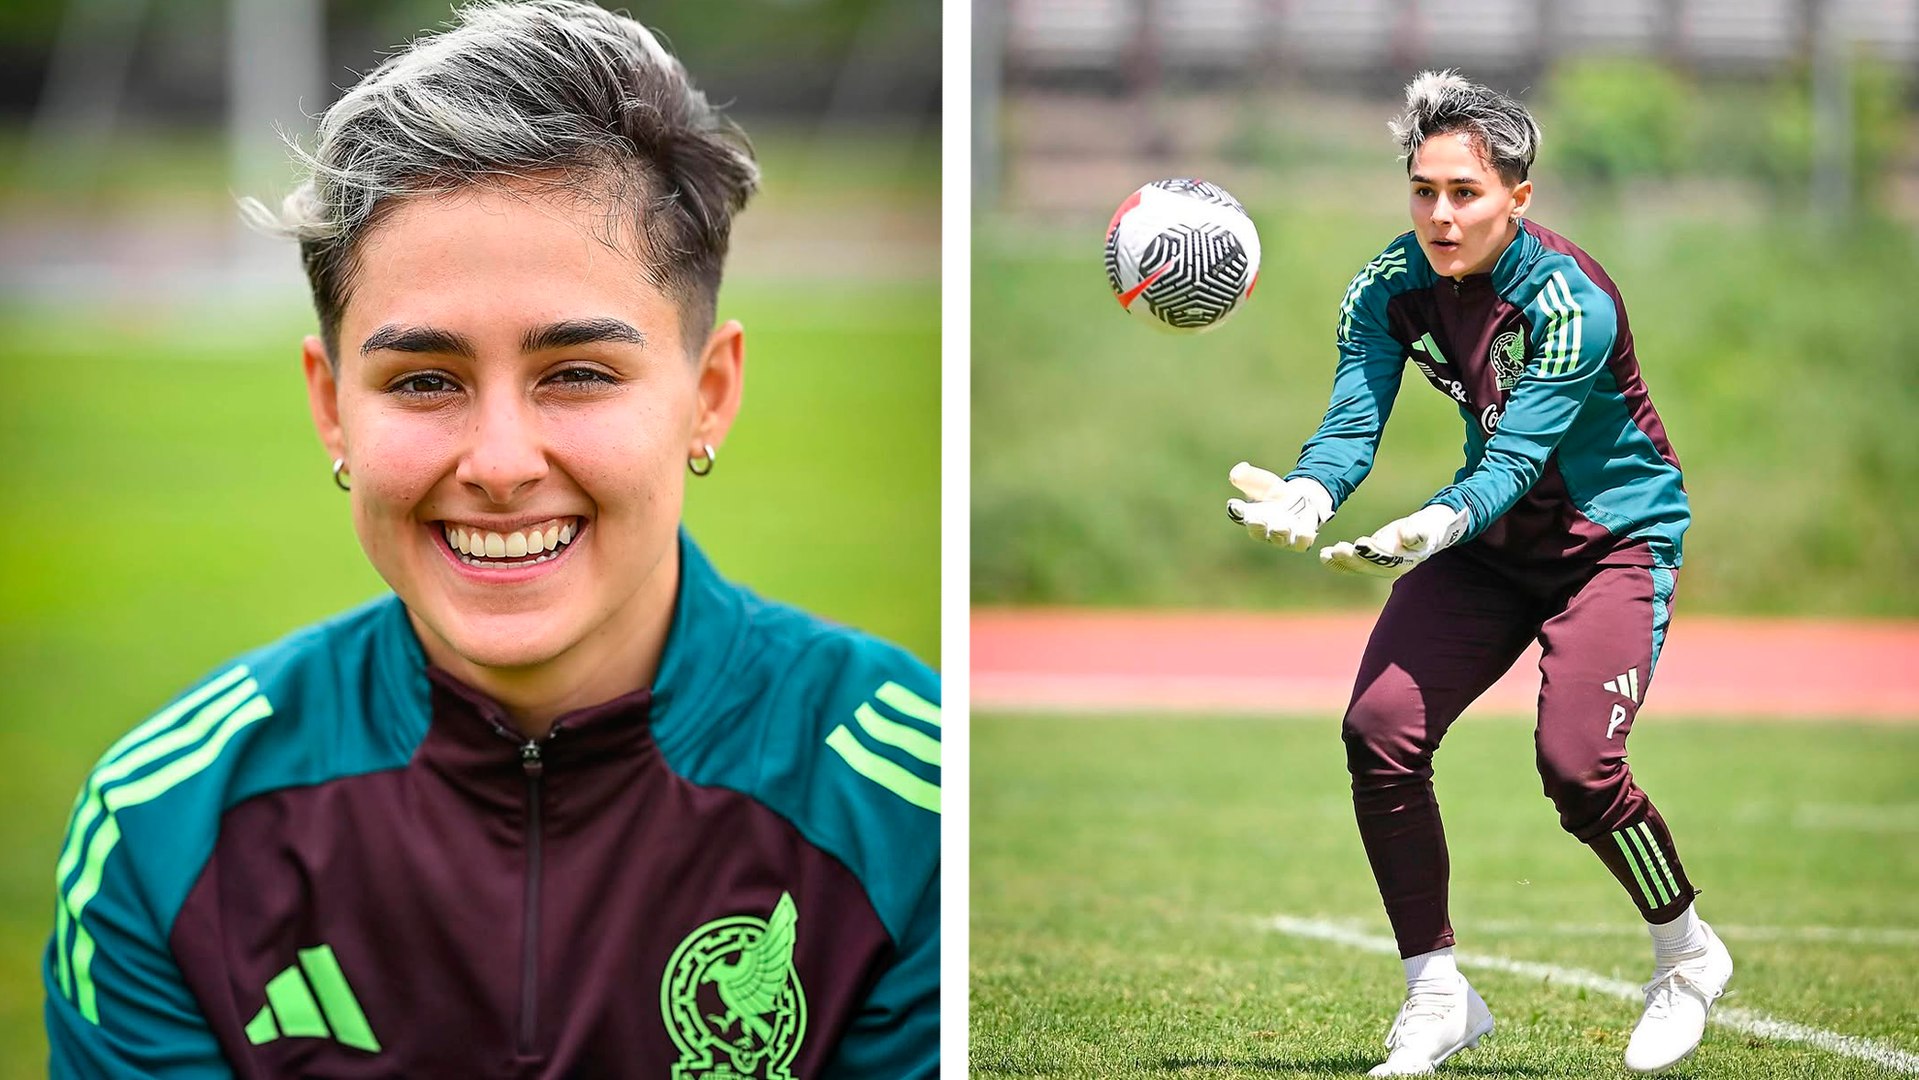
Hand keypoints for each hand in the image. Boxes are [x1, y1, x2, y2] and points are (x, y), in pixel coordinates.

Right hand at [1225, 463, 1333, 551]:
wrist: (1302, 500)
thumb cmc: (1277, 493)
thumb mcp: (1264, 482)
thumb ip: (1248, 477)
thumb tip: (1236, 471)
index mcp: (1250, 515)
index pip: (1239, 514)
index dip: (1236, 510)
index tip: (1234, 504)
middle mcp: (1264, 531)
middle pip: (1258, 531)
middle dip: (1258, 526)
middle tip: (1259, 520)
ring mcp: (1282, 538)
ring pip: (1279, 539)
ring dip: (1280, 533)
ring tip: (1283, 526)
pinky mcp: (1300, 541)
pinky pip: (1301, 544)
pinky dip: (1303, 539)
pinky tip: (1307, 532)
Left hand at [1319, 504, 1467, 578]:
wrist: (1426, 532)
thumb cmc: (1426, 528)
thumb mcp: (1427, 528)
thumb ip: (1419, 533)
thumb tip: (1409, 536)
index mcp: (1406, 560)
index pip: (1388, 558)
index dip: (1374, 552)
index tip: (1361, 544)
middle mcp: (1390, 567)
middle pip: (1370, 564)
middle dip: (1353, 558)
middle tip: (1338, 549)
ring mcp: (1379, 566)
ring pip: (1359, 565)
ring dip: (1341, 560)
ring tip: (1326, 554)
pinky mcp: (1370, 561)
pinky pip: (1353, 563)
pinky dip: (1338, 561)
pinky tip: (1325, 555)